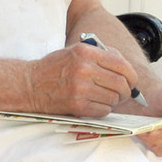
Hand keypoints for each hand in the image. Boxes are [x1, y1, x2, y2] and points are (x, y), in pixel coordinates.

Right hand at [24, 41, 140, 117]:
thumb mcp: (75, 51)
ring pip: (114, 98)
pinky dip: (103, 109)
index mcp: (86, 52)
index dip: (131, 75)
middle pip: (121, 83)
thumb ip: (100, 55)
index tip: (131, 81)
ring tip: (103, 97)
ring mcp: (80, 88)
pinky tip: (94, 104)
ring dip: (113, 100)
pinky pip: (103, 110)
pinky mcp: (77, 105)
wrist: (30, 84)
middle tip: (123, 93)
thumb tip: (127, 69)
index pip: (121, 64)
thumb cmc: (55, 68)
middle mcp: (84, 68)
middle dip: (126, 91)